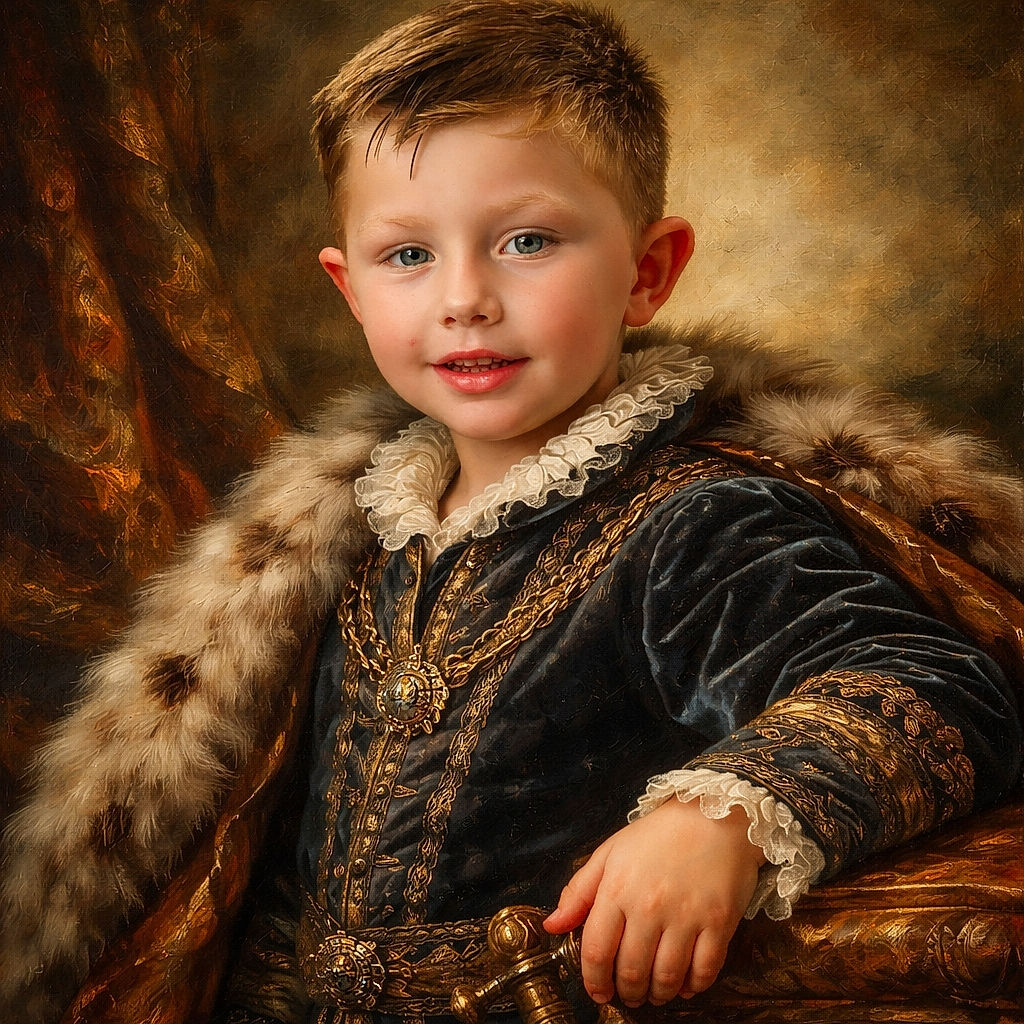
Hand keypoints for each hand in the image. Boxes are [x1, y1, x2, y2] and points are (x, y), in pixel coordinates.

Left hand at [543, 799, 765, 1006]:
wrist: (713, 815)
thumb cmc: (658, 835)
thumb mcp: (610, 853)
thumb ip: (578, 891)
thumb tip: (552, 925)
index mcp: (618, 889)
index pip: (596, 951)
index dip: (593, 980)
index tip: (597, 991)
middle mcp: (650, 906)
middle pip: (631, 971)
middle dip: (627, 992)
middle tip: (628, 994)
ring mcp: (686, 916)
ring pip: (666, 978)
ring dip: (657, 995)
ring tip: (654, 993)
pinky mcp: (719, 922)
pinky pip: (704, 971)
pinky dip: (692, 987)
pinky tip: (684, 984)